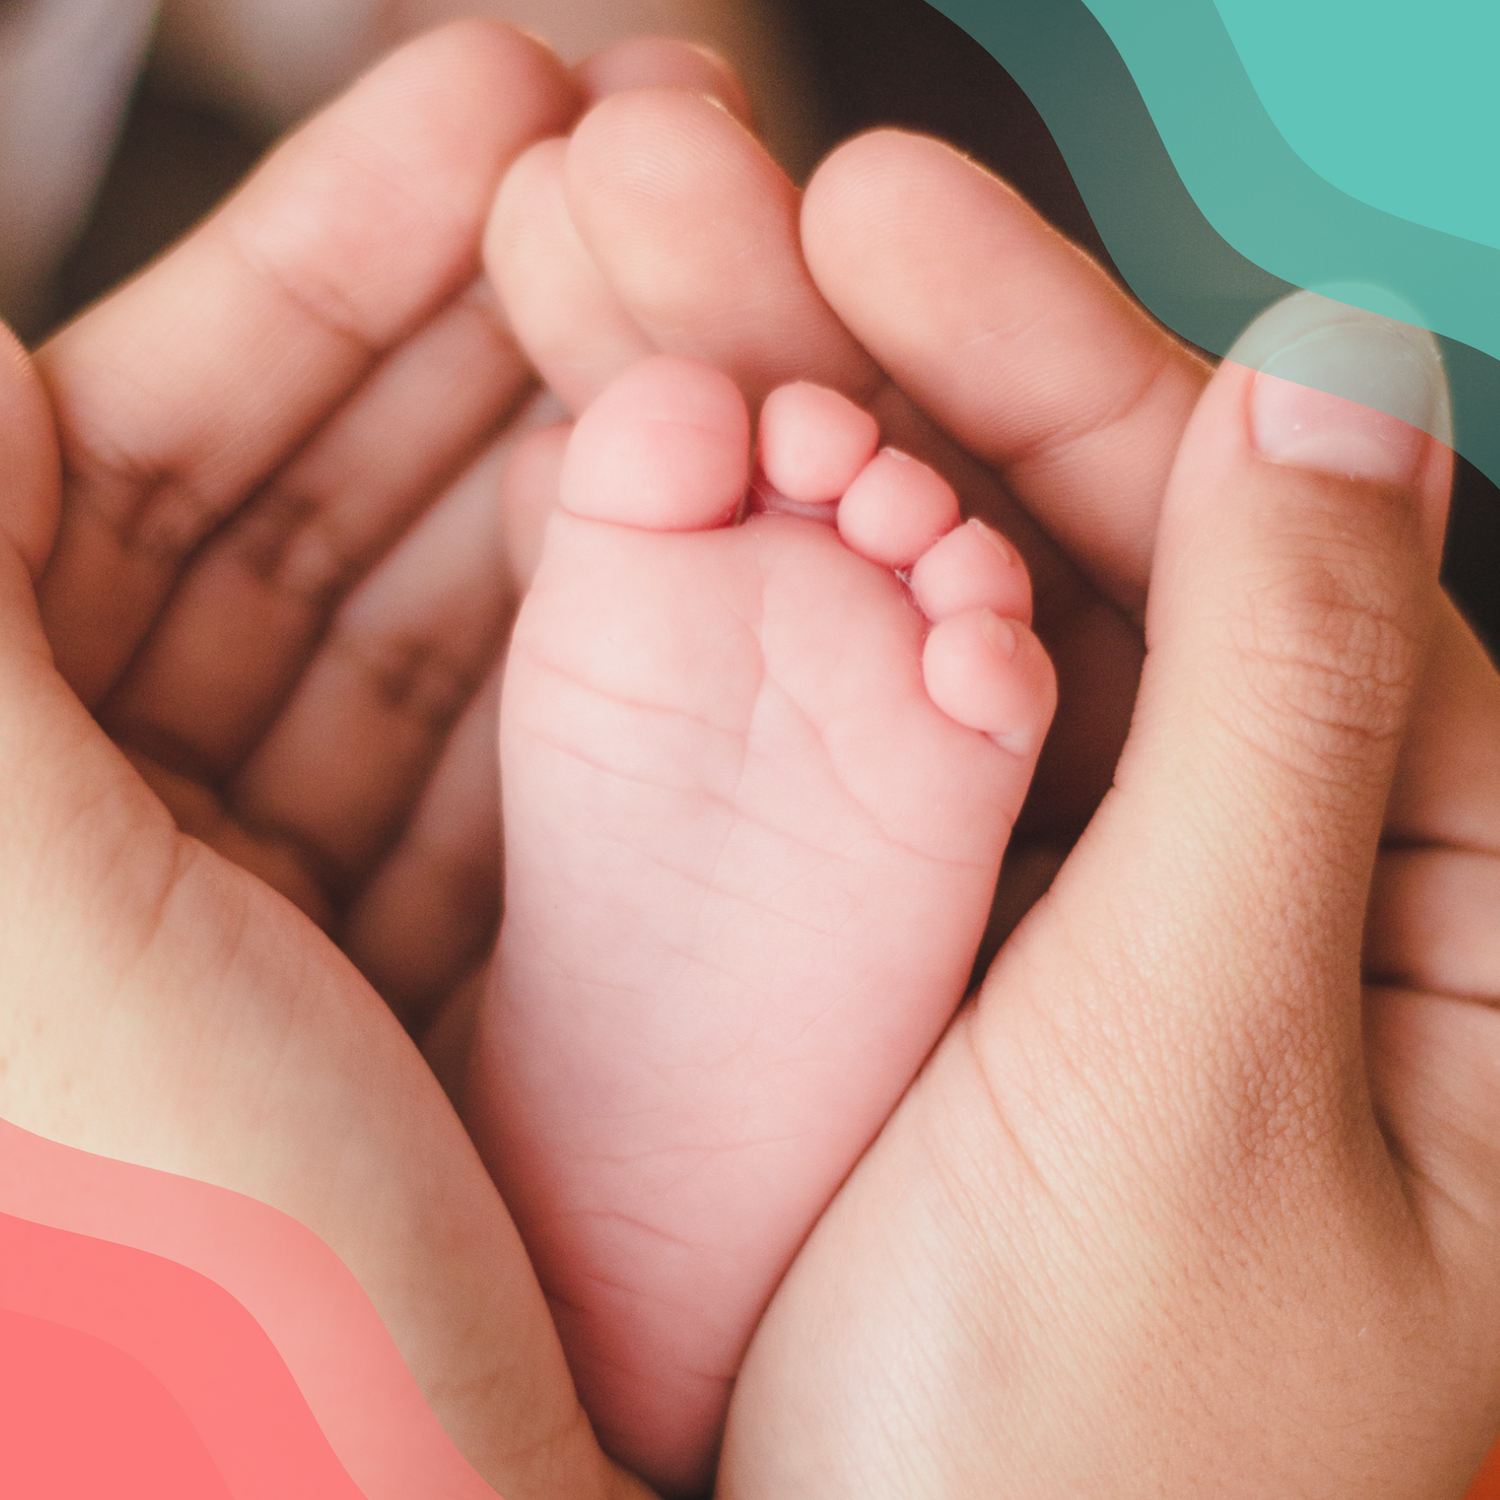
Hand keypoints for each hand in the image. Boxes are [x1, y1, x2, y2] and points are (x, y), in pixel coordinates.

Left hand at [4, 23, 739, 1499]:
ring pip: (408, 616)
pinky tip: (676, 543)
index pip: (123, 435)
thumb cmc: (199, 1324)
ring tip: (687, 338)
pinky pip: (490, 755)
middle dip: (458, 325)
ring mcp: (258, 906)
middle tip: (621, 171)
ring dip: (542, 471)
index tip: (482, 112)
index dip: (316, 255)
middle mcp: (98, 847)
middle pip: (292, 503)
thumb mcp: (27, 941)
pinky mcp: (392, 977)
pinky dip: (584, 646)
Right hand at [485, 92, 1499, 1494]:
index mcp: (1459, 886)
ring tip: (668, 340)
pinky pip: (931, 755)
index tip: (866, 210)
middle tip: (715, 227)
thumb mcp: (1199, 1060)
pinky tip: (706, 539)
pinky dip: (816, 644)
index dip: (1052, 349)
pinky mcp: (1015, 970)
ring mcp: (1144, 913)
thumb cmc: (1101, 1460)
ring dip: (843, 484)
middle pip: (1113, 555)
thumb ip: (1285, 714)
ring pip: (1005, 634)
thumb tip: (1344, 379)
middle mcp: (1311, 870)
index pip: (1259, 527)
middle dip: (910, 383)